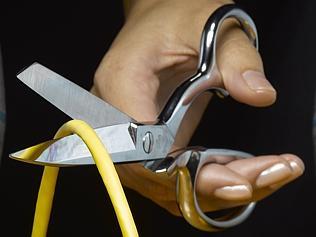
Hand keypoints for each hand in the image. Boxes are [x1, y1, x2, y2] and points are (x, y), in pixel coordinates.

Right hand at [91, 0, 303, 214]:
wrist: (161, 23)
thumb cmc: (174, 19)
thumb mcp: (209, 24)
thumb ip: (236, 58)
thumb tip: (259, 93)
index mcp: (120, 82)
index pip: (141, 147)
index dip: (184, 173)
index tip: (237, 180)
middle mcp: (115, 115)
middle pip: (153, 175)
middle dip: (210, 187)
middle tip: (263, 177)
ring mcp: (127, 133)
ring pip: (162, 185)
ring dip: (212, 190)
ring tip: (263, 174)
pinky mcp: (145, 141)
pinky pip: (167, 177)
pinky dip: (203, 183)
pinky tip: (238, 169)